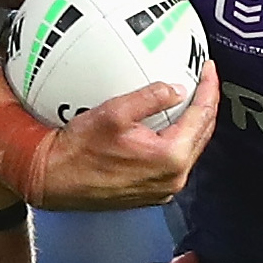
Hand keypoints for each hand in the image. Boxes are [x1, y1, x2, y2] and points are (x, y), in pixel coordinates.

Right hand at [36, 62, 218, 209]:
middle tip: (205, 81)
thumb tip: (176, 90)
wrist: (53, 178)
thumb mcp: (115, 112)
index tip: (210, 70)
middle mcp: (172, 177)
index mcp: (170, 157)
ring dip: (193, 124)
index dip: (209, 88)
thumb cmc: (78, 151)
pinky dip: (178, 141)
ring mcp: (163, 189)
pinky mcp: (151, 193)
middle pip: (202, 134)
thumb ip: (151, 97)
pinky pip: (174, 162)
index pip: (202, 115)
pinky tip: (170, 127)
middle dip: (206, 105)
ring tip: (191, 100)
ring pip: (190, 149)